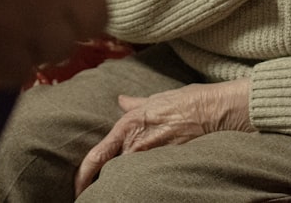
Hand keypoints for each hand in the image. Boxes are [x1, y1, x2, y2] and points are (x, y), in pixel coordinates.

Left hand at [75, 79, 252, 193]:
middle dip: (106, 182)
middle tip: (99, 191)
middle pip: (112, 172)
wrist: (213, 111)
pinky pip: (150, 177)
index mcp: (128, 126)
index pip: (97, 156)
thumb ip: (135, 104)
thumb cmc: (186, 102)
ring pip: (129, 176)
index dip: (83, 175)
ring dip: (126, 182)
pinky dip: (145, 181)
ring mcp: (152, 157)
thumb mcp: (155, 99)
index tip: (77, 188)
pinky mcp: (168, 165)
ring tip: (125, 189)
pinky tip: (146, 186)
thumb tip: (122, 100)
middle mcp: (136, 145)